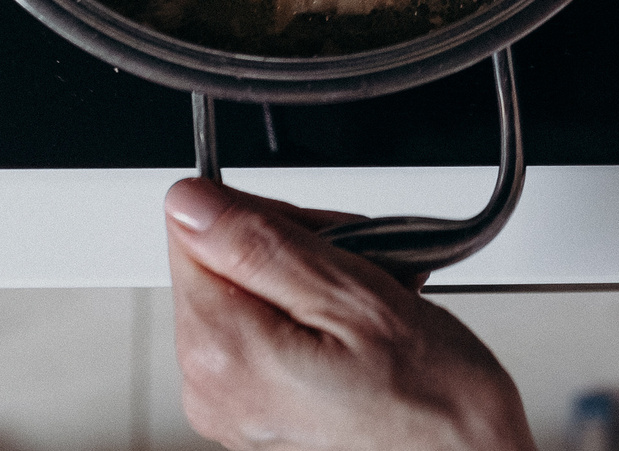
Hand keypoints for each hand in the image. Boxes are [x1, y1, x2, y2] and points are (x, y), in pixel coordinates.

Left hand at [165, 177, 533, 450]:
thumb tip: (189, 203)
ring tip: (373, 301)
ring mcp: (232, 407)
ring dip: (314, 281)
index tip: (322, 237)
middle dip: (294, 249)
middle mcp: (211, 387)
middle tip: (362, 267)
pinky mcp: (256, 415)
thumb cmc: (429, 402)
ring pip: (251, 294)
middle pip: (222, 264)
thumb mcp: (354, 297)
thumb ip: (260, 246)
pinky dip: (315, 318)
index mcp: (223, 351)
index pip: (194, 230)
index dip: (265, 216)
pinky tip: (361, 330)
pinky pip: (266, 335)